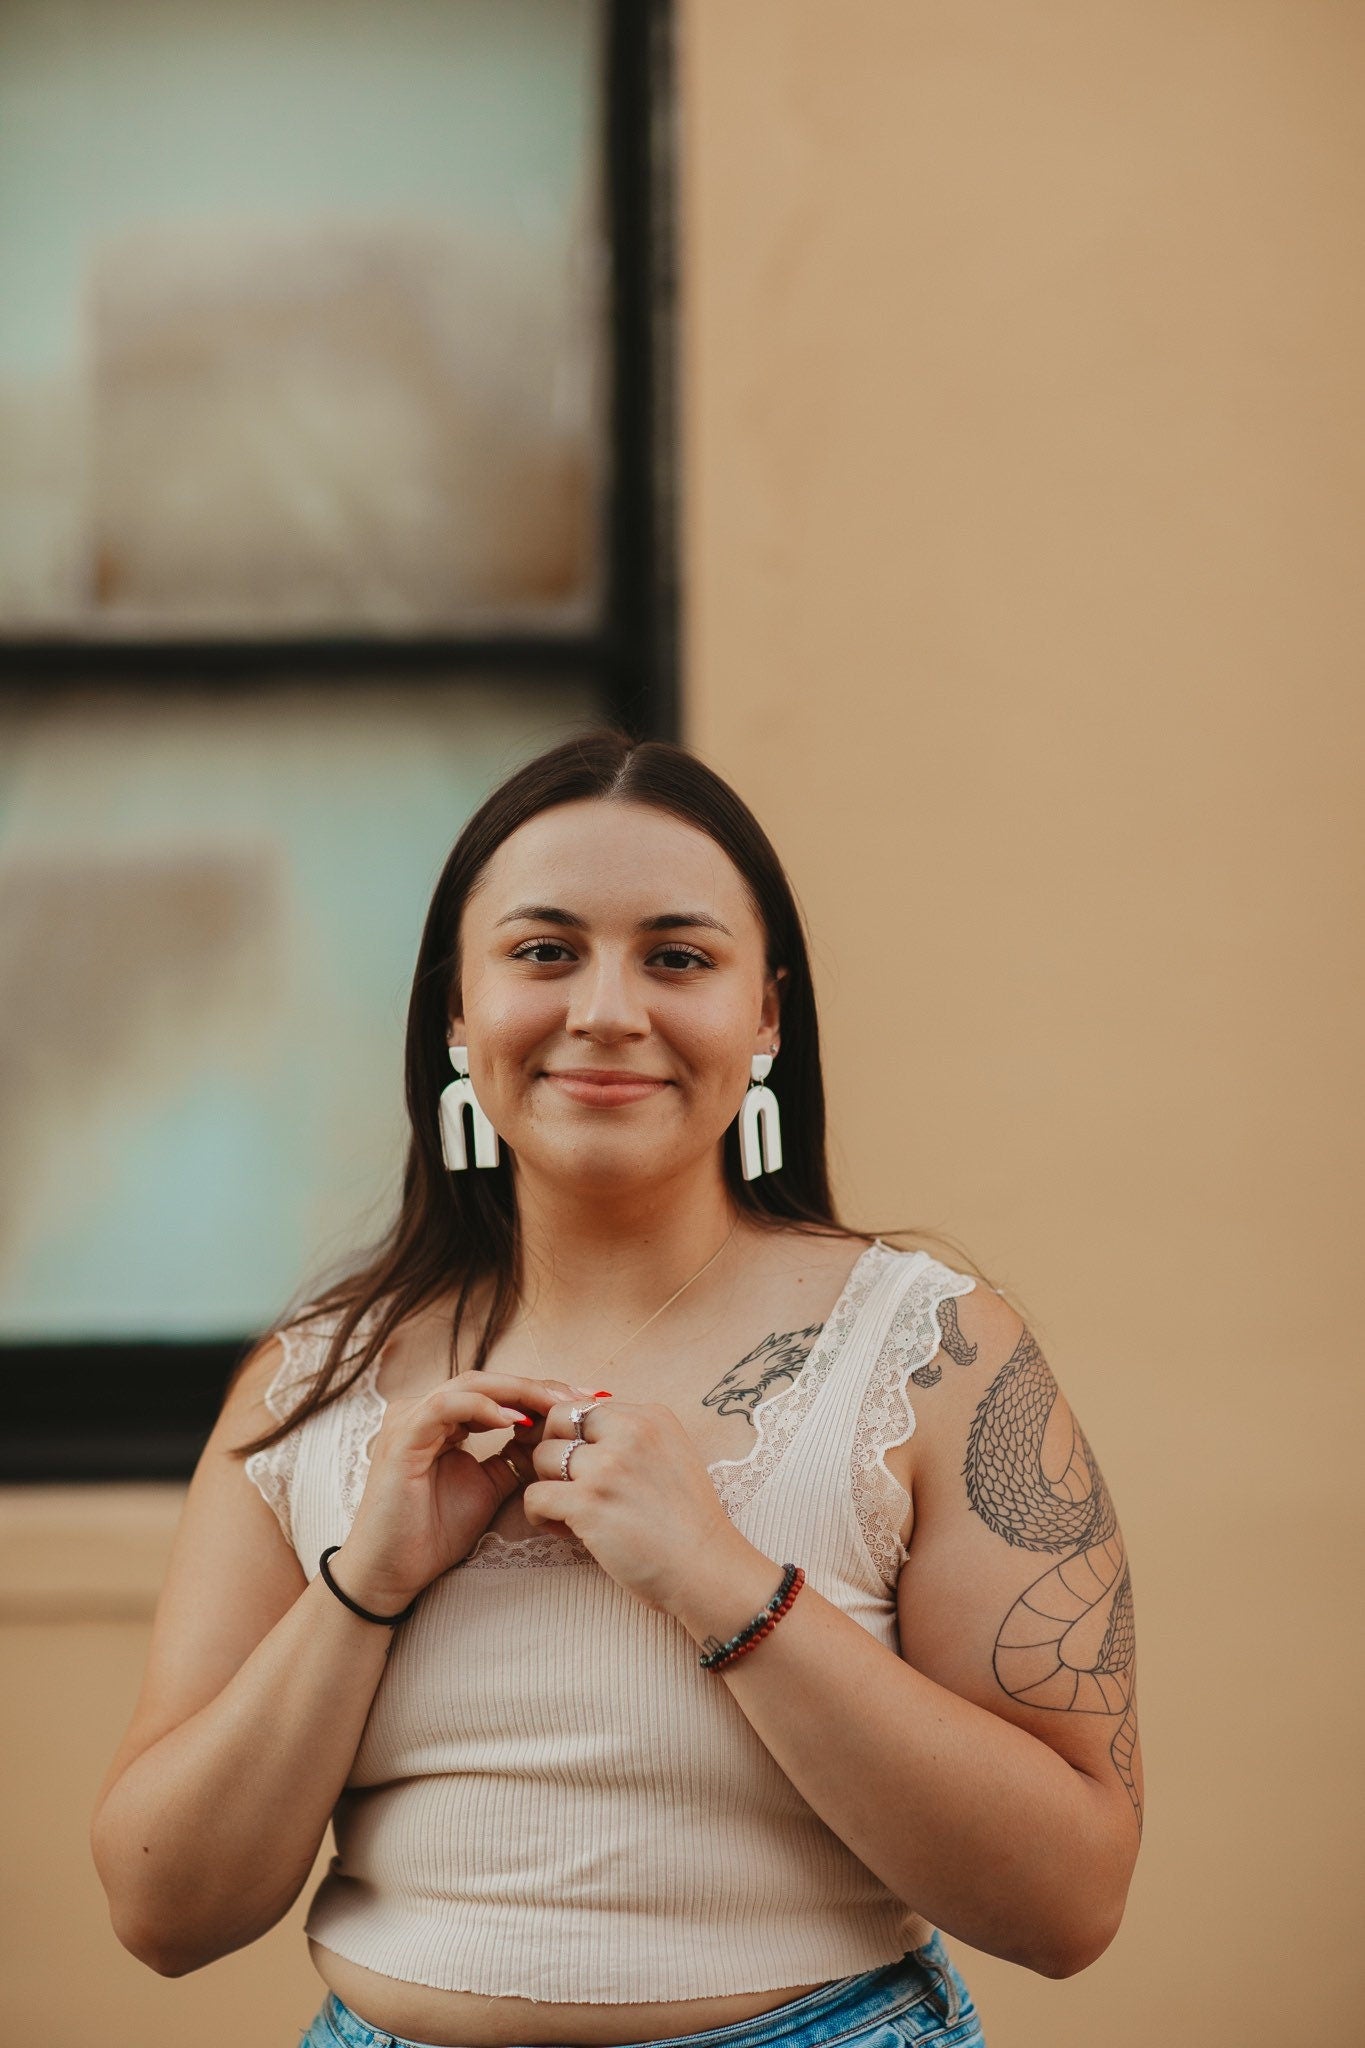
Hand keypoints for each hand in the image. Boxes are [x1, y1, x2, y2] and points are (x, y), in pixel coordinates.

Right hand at [335, 1371, 596, 1611]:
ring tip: (559, 1406)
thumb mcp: (489, 1488)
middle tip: (583, 1397)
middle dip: (540, 1387)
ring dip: (519, 1392)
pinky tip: (518, 1421)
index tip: (587, 1404)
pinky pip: (447, 1406)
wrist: (392, 1573)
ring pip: (473, 1385)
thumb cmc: (433, 1533)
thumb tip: (553, 1442)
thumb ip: (513, 1459)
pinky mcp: (403, 1436)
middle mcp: (426, 1411)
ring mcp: (411, 1419)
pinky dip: (484, 1408)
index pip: (500, 1392)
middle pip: (491, 1381)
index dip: (543, 1394)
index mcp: (444, 1419)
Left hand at [522, 1397, 741, 1612]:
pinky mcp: (588, 1503)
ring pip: (542, 1457)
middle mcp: (629, 1432)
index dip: (572, 1435)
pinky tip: (563, 1530)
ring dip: (547, 1485)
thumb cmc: (688, 1523)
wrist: (705, 1568)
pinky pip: (535, 1495)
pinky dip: (539, 1514)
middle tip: (565, 1483)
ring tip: (569, 1513)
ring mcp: (607, 1466)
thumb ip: (632, 1439)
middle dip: (552, 1450)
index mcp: (650, 1417)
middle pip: (556, 1422)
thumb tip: (583, 1433)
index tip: (580, 1465)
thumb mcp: (672, 1457)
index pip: (585, 1406)